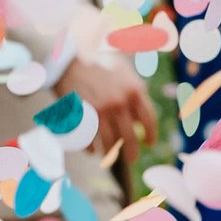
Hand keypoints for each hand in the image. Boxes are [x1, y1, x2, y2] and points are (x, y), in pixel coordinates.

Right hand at [69, 42, 154, 166]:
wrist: (68, 61)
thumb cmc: (98, 64)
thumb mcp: (123, 72)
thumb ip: (134, 92)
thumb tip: (139, 119)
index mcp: (135, 91)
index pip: (149, 120)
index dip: (152, 135)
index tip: (150, 143)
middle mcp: (120, 103)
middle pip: (130, 137)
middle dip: (131, 152)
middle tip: (132, 158)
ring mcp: (101, 111)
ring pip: (109, 143)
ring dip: (110, 153)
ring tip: (108, 157)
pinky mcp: (83, 117)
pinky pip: (89, 141)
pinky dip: (91, 148)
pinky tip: (92, 151)